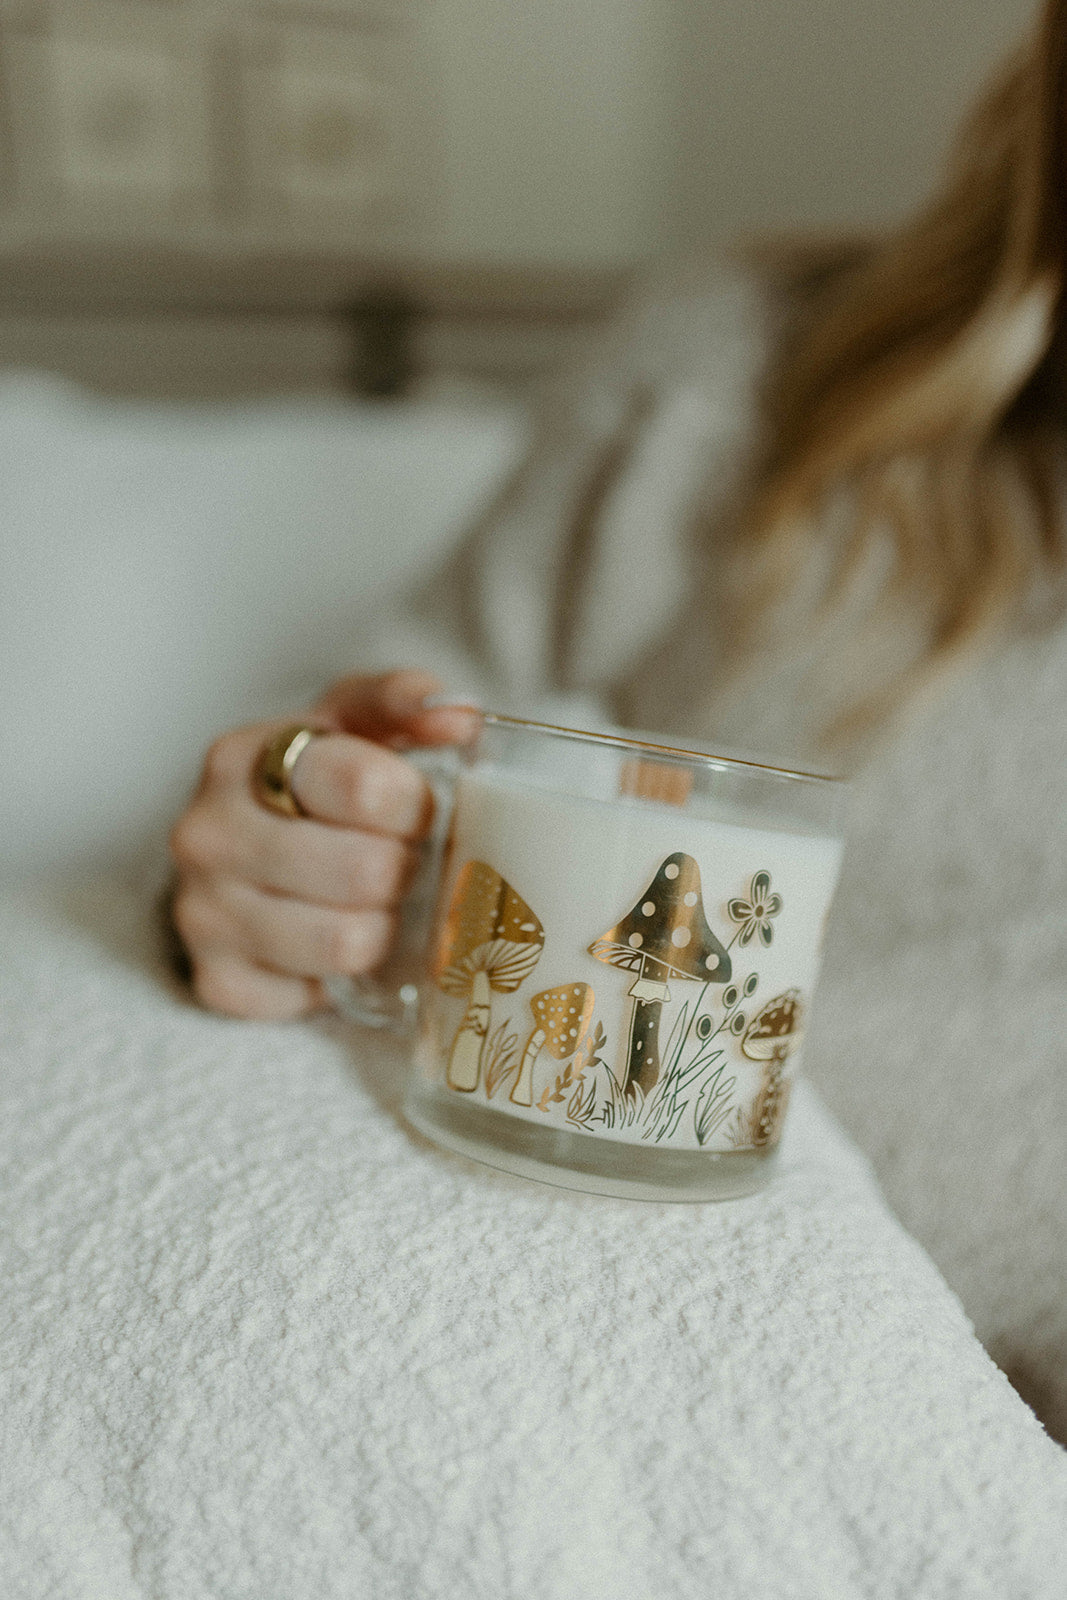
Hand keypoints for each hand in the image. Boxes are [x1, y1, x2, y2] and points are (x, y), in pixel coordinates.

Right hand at [168, 669, 477, 1019]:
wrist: (237, 845)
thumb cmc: (312, 782)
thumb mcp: (352, 722)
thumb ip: (405, 703)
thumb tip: (459, 717)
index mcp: (241, 757)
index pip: (365, 788)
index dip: (416, 805)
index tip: (418, 808)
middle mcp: (207, 833)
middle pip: (364, 872)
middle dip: (404, 869)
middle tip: (400, 861)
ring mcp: (201, 912)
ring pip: (347, 942)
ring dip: (381, 926)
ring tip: (372, 903)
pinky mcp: (216, 980)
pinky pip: (316, 996)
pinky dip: (340, 977)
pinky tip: (330, 942)